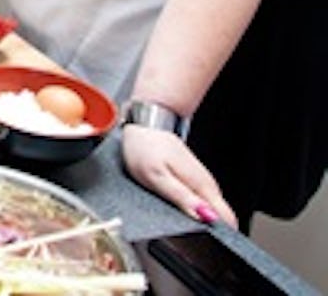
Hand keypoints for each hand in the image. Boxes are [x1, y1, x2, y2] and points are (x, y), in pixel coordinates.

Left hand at [122, 124, 237, 228]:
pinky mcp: (192, 177)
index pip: (226, 218)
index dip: (220, 235)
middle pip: (219, 216)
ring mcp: (200, 180)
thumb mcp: (157, 177)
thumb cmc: (146, 149)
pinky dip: (192, 207)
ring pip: (209, 207)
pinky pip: (199, 199)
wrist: (144, 125)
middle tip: (186, 233)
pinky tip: (179, 208)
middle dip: (207, 229)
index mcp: (202, 186)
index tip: (207, 244)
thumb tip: (204, 216)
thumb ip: (181, 197)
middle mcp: (206, 184)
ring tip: (179, 221)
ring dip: (198, 218)